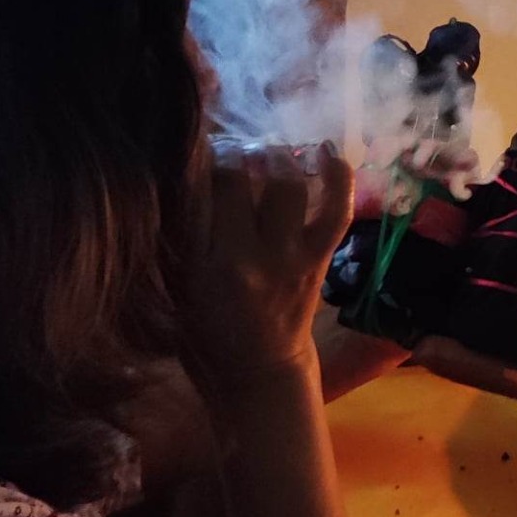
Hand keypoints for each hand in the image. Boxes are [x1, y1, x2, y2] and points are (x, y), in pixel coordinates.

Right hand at [183, 142, 353, 395]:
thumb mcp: (179, 287)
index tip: (200, 146)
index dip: (207, 156)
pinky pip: (336, 211)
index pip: (211, 189)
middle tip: (234, 146)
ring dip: (280, 156)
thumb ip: (183, 234)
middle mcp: (257, 255)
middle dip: (241, 152)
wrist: (259, 371)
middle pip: (250, 179)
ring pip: (292, 188)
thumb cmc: (205, 331)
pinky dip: (337, 177)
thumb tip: (183, 175)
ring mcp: (294, 256)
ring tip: (270, 147)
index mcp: (216, 264)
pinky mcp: (319, 259)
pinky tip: (325, 151)